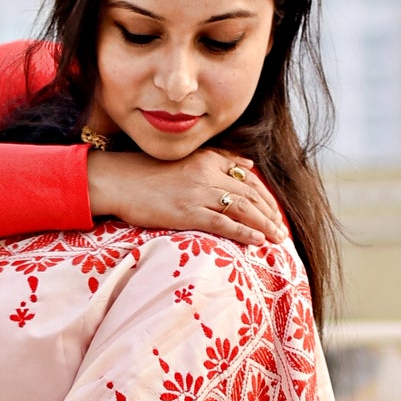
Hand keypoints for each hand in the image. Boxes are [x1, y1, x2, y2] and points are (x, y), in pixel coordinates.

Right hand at [86, 147, 289, 247]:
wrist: (118, 181)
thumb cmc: (148, 174)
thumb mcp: (187, 160)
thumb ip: (219, 159)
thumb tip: (248, 164)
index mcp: (208, 160)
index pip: (248, 179)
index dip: (265, 197)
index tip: (275, 212)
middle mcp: (207, 174)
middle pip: (250, 194)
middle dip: (270, 213)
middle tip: (282, 230)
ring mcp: (198, 193)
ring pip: (242, 209)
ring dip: (264, 224)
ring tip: (277, 239)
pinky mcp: (187, 212)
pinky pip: (224, 223)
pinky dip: (244, 232)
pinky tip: (258, 241)